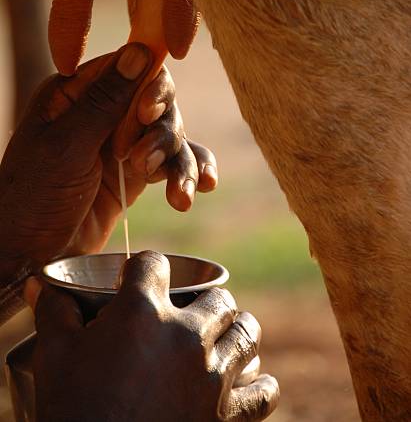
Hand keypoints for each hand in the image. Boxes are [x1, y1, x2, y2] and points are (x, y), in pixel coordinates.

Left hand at [0, 44, 216, 282]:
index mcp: (75, 94)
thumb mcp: (66, 145)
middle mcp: (103, 112)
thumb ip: (105, 100)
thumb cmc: (33, 198)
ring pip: (170, 133)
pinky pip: (173, 162)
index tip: (147, 114)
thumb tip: (141, 50)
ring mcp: (122, 143)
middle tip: (139, 163)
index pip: (129, 68)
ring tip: (178, 195)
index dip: (148, 87)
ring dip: (179, 161)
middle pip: (158, 101)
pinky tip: (203, 187)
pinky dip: (190, 172)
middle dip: (160, 131)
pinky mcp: (136, 173)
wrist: (29, 257)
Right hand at [26, 251, 278, 421]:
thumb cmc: (73, 411)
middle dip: (205, 300)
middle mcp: (186, 334)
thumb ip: (55, 312)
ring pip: (246, 333)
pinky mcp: (227, 415)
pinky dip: (258, 384)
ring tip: (224, 337)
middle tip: (190, 314)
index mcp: (142, 312)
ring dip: (237, 331)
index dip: (145, 266)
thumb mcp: (55, 356)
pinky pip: (262, 392)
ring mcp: (211, 374)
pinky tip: (248, 381)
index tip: (139, 278)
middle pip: (217, 297)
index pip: (154, 263)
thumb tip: (43, 285)